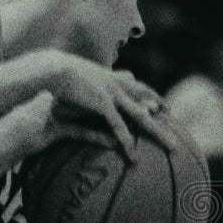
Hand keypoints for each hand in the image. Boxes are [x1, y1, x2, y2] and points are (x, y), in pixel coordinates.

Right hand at [27, 50, 177, 159]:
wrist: (48, 70)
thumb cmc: (54, 75)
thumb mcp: (73, 78)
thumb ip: (85, 83)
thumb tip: (85, 85)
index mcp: (108, 78)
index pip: (137, 86)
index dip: (151, 96)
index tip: (164, 106)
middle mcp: (115, 85)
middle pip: (144, 99)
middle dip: (160, 110)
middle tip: (174, 120)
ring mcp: (110, 95)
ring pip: (139, 116)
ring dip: (157, 132)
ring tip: (171, 147)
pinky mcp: (101, 105)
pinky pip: (117, 126)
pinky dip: (125, 140)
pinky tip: (133, 153)